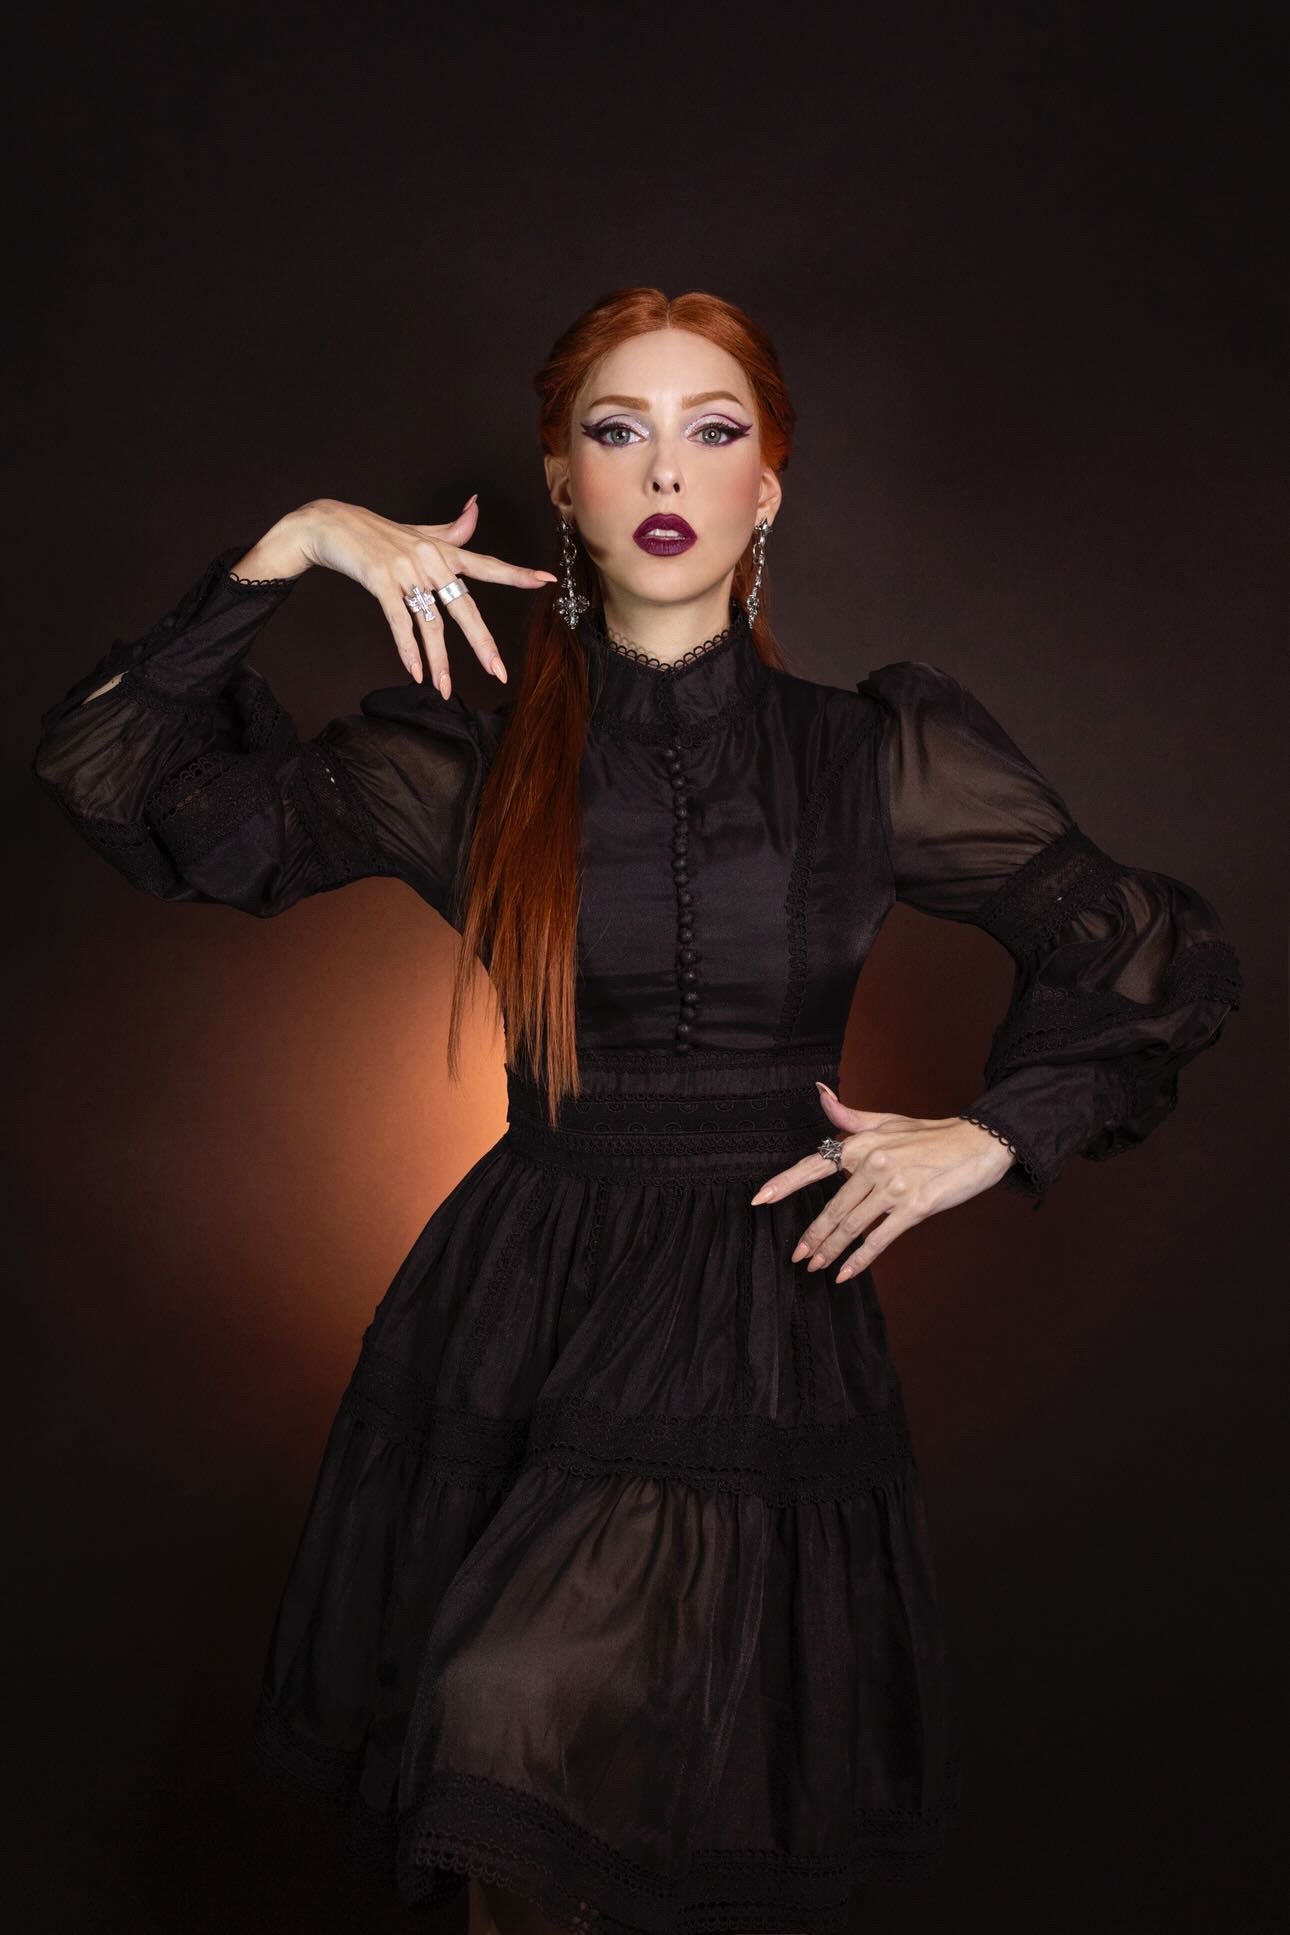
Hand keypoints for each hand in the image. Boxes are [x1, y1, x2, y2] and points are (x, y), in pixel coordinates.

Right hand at [297, 496, 557, 694]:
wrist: (330, 524)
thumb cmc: (374, 532)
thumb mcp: (417, 532)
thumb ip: (451, 530)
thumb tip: (475, 507)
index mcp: (443, 551)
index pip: (487, 565)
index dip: (516, 574)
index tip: (546, 581)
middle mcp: (430, 560)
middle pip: (464, 607)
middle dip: (482, 643)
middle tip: (499, 672)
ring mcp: (406, 570)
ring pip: (431, 623)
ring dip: (439, 661)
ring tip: (445, 689)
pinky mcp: (381, 580)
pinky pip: (400, 621)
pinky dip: (408, 649)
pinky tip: (415, 672)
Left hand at [748, 1082, 1016, 1280]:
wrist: (978, 1142)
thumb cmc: (931, 1134)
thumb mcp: (888, 1121)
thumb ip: (850, 1117)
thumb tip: (820, 1094)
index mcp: (863, 1143)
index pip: (814, 1165)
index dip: (785, 1184)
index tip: (760, 1200)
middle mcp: (874, 1164)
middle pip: (832, 1207)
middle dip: (811, 1235)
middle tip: (796, 1255)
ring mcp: (894, 1187)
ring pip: (852, 1226)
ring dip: (830, 1250)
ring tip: (814, 1266)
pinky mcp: (914, 1207)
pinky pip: (879, 1239)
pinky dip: (859, 1259)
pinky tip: (845, 1273)